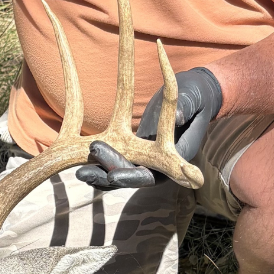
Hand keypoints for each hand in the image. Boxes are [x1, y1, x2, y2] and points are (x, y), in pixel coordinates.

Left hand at [75, 67, 222, 189]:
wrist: (193, 98)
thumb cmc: (195, 96)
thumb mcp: (192, 97)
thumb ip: (185, 107)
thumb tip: (177, 116)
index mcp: (178, 157)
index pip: (153, 173)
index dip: (133, 175)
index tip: (113, 175)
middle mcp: (162, 165)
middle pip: (132, 177)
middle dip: (107, 175)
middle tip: (83, 173)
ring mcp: (148, 160)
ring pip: (121, 173)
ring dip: (99, 175)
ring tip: (78, 173)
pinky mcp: (137, 154)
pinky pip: (116, 165)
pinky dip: (100, 167)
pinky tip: (79, 165)